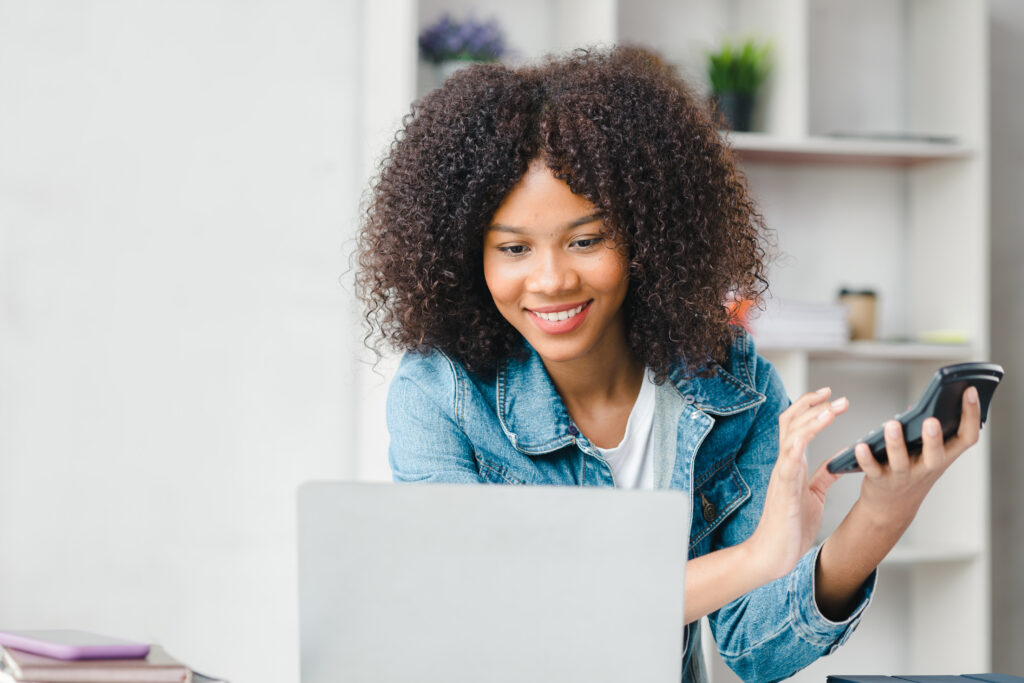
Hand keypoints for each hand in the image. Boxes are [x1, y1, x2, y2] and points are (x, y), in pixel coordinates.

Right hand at [746, 387, 846, 581]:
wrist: (774, 553)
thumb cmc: (791, 526)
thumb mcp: (814, 495)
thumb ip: (824, 476)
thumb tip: (839, 462)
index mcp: (793, 463)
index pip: (797, 424)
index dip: (812, 407)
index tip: (830, 396)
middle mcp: (785, 463)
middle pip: (792, 421)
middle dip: (814, 405)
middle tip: (837, 397)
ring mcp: (782, 474)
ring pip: (791, 435)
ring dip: (812, 419)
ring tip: (832, 409)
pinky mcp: (783, 489)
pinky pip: (788, 462)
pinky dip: (797, 444)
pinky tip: (807, 434)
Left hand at [853, 385, 980, 527]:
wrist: (891, 507)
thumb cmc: (912, 470)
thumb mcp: (929, 454)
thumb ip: (932, 432)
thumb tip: (928, 401)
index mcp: (945, 456)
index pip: (967, 437)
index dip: (972, 415)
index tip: (970, 390)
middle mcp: (927, 467)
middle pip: (936, 455)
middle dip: (934, 438)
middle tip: (931, 420)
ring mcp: (904, 476)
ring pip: (901, 461)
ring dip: (896, 442)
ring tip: (892, 424)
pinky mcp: (880, 481)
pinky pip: (873, 469)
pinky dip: (865, 458)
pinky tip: (860, 445)